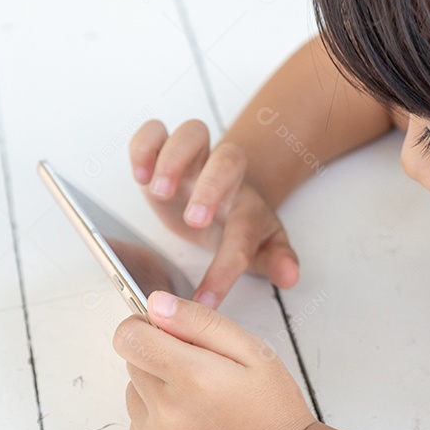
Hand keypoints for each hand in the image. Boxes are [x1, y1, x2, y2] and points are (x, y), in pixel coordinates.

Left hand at [113, 290, 316, 429]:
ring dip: (158, 389)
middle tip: (201, 373)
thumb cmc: (273, 408)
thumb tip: (155, 305)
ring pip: (133, 392)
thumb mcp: (253, 350)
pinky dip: (158, 418)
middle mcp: (167, 413)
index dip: (144, 326)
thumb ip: (200, 322)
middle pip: (131, 362)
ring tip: (199, 402)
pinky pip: (138, 424)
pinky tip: (193, 424)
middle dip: (158, 357)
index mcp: (192, 377)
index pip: (129, 337)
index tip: (167, 332)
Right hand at [129, 119, 298, 306]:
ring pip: (193, 133)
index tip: (205, 299)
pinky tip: (139, 174)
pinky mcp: (163, 150)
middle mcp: (224, 174)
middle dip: (211, 188)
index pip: (244, 232)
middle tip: (194, 220)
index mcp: (247, 204)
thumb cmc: (237, 222)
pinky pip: (154, 131)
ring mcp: (194, 158)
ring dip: (174, 158)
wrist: (223, 192)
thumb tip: (290, 276)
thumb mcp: (261, 246)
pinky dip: (144, 146)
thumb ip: (276, 260)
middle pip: (228, 162)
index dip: (225, 268)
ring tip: (156, 189)